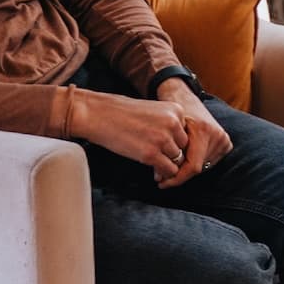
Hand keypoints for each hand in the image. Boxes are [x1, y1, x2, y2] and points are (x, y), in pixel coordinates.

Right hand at [71, 83, 229, 186]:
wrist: (98, 114)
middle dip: (172, 155)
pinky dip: (163, 174)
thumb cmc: (120, 113)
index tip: (164, 148)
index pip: (185, 133)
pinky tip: (154, 172)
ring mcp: (163, 139)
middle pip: (184, 148)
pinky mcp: (151, 154)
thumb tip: (176, 144)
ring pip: (177, 161)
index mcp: (176, 110)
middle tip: (161, 160)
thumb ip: (167, 123)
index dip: (174, 143)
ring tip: (156, 166)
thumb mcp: (152, 110)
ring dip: (167, 165)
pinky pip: (168, 170)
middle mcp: (173, 124)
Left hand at [152, 78, 232, 186]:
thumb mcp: (167, 131)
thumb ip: (165, 153)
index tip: (162, 183)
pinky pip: (210, 162)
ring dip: (187, 169)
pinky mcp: (226, 143)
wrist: (185, 98)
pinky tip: (186, 157)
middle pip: (198, 169)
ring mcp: (224, 139)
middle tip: (162, 176)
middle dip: (179, 174)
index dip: (177, 178)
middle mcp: (217, 135)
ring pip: (203, 167)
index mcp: (203, 131)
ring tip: (173, 165)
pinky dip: (197, 163)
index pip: (193, 166)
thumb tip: (159, 177)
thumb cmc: (172, 113)